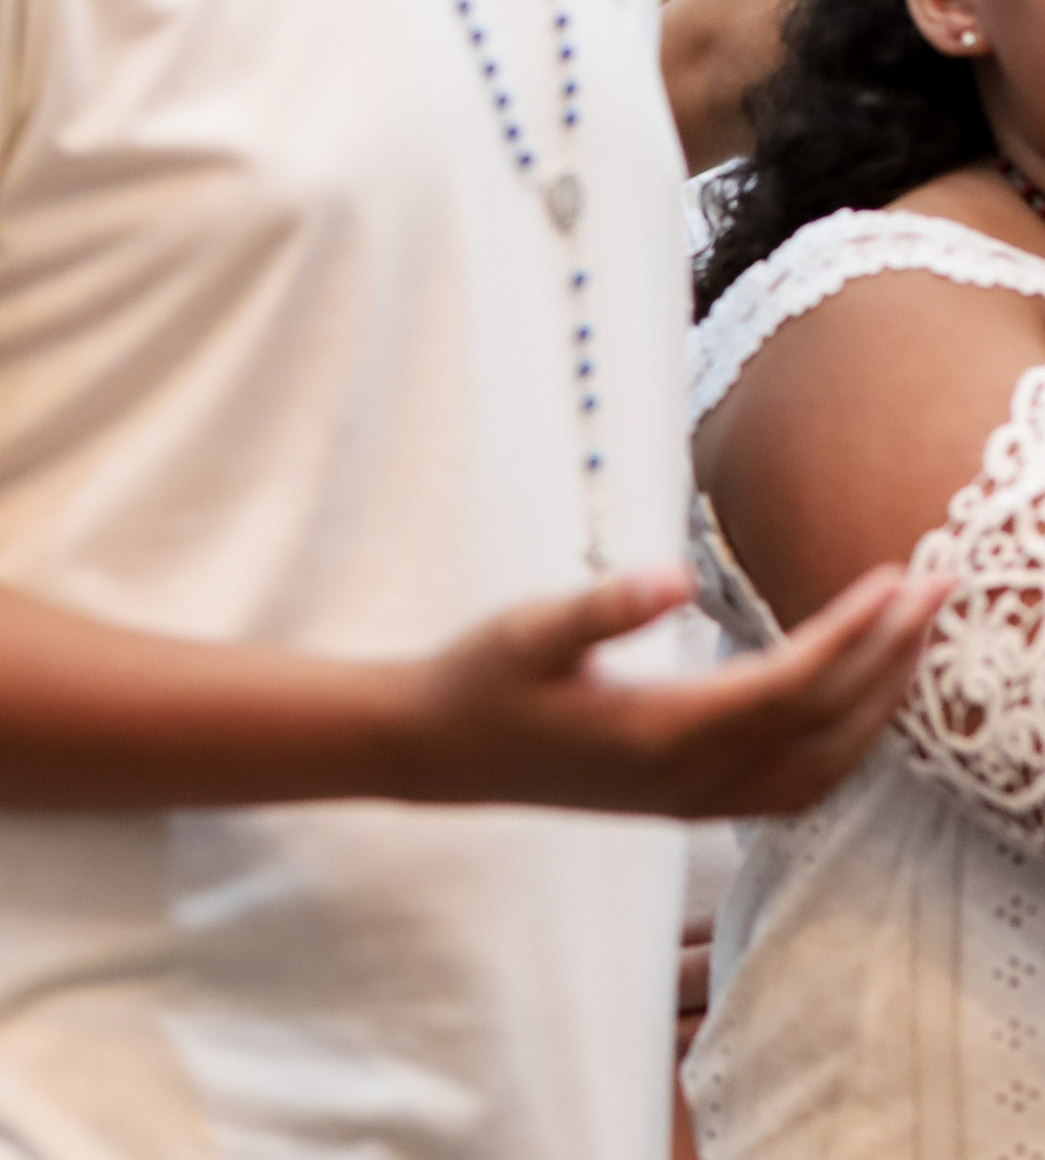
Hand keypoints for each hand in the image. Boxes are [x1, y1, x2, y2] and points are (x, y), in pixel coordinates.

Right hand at [404, 561, 947, 817]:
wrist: (441, 754)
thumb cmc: (479, 679)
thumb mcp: (526, 629)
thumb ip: (601, 606)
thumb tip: (672, 577)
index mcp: (659, 732)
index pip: (790, 684)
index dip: (851, 633)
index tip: (895, 578)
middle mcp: (690, 778)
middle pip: (826, 724)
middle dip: (892, 657)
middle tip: (939, 588)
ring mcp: (692, 799)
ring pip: (824, 763)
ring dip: (879, 702)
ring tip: (912, 638)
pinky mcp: (686, 803)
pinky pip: (797, 787)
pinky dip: (845, 747)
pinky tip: (855, 707)